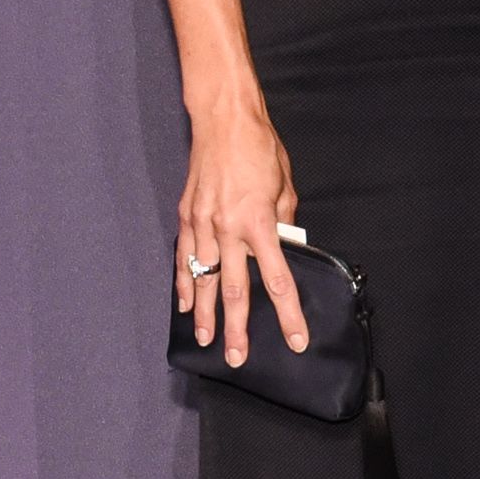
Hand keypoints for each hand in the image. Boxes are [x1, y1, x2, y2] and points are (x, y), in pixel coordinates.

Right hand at [179, 112, 304, 367]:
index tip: (295, 339)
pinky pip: (184, 256)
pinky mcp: (187, 215)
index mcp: (258, 223)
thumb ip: (284, 221)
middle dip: (236, 328)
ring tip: (206, 340)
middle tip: (237, 358)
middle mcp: (228, 229)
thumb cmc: (260, 149)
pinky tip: (184, 304)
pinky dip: (184, 282)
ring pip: (203, 279)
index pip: (277, 280)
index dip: (288, 314)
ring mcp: (202, 223)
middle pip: (233, 290)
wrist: (223, 120)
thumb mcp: (285, 185)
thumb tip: (285, 245)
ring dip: (204, 314)